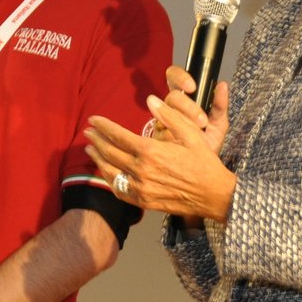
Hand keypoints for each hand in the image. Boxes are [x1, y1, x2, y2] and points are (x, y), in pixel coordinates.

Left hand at [86, 76, 234, 221]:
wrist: (213, 194)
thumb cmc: (204, 161)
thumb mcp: (190, 133)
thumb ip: (168, 116)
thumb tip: (150, 99)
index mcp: (151, 151)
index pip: (118, 136)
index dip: (103, 126)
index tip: (93, 120)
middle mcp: (141, 170)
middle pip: (110, 152)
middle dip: (96, 140)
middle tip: (88, 132)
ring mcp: (140, 188)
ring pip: (110, 171)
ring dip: (98, 158)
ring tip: (90, 149)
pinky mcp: (143, 201)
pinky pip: (119, 190)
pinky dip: (109, 179)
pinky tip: (105, 172)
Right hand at [147, 66, 228, 152]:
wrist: (199, 170)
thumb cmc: (207, 143)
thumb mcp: (218, 125)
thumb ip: (220, 106)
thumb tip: (223, 85)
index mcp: (184, 98)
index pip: (173, 77)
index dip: (180, 77)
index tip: (192, 86)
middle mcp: (170, 107)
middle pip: (172, 96)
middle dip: (188, 107)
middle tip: (202, 121)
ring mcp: (160, 121)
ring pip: (165, 113)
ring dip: (184, 122)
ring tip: (200, 133)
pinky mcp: (156, 137)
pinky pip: (163, 132)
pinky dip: (176, 136)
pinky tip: (186, 143)